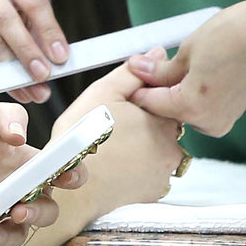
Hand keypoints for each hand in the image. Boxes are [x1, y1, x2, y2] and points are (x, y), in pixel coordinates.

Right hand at [0, 0, 68, 103]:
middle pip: (4, 21)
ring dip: (12, 72)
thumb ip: (43, 30)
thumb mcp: (31, 6)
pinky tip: (14, 87)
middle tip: (43, 75)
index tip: (61, 57)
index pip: (32, 2)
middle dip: (26, 52)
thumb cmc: (15, 4)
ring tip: (33, 90)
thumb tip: (57, 62)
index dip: (48, 31)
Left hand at [0, 102, 83, 245]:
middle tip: (19, 210)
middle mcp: (21, 198)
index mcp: (28, 169)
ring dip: (4, 239)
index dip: (73, 175)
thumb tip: (19, 134)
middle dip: (38, 214)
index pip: (63, 174)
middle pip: (47, 213)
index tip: (66, 176)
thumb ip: (3, 116)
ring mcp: (1, 222)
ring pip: (16, 239)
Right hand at [59, 67, 182, 215]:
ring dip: (147, 149)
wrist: (74, 188)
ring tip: (118, 149)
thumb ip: (133, 72)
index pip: (168, 100)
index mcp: (162, 117)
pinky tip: (121, 167)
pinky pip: (156, 175)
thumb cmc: (83, 140)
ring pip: (163, 151)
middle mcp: (172, 145)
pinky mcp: (157, 191)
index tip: (127, 108)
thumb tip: (158, 53)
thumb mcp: (103, 93)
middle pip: (167, 126)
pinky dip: (143, 171)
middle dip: (148, 125)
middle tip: (118, 129)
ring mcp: (166, 171)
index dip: (146, 101)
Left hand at [124, 0, 245, 136]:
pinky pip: (200, 108)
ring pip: (183, 110)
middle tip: (149, 62)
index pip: (150, 103)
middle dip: (156, 89)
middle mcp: (209, 122)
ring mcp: (223, 120)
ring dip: (174, 92)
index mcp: (193, 107)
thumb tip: (136, 70)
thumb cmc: (233, 34)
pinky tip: (194, 72)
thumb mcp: (187, 50)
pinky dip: (191, 94)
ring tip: (176, 63)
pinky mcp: (231, 113)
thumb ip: (159, 69)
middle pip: (166, 110)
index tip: (129, 70)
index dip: (136, 85)